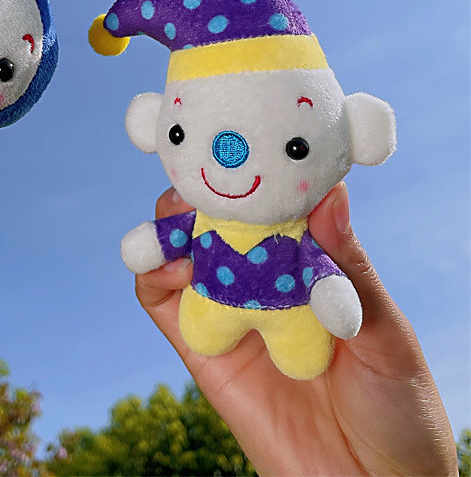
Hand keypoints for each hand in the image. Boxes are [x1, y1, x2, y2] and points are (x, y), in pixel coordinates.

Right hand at [135, 184, 456, 474]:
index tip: (245, 142)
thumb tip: (330, 194)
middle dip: (200, 191)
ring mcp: (228, 311)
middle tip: (196, 171)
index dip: (256, 176)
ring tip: (175, 214)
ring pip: (181, 253)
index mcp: (309, 266)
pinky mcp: (201, 347)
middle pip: (217, 222)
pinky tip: (166, 263)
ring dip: (168, 226)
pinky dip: (152, 274)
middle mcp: (263, 281)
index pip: (274, 207)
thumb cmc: (397, 408)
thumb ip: (350, 270)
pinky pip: (162, 302)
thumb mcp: (386, 333)